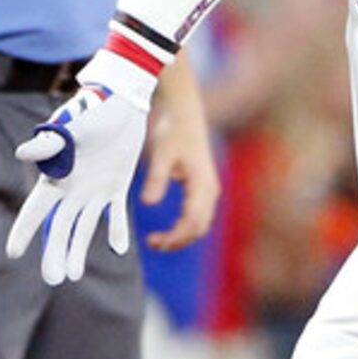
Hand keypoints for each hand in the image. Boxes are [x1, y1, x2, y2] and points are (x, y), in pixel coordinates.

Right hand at [8, 46, 154, 283]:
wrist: (123, 99)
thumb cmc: (92, 110)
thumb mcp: (71, 127)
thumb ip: (50, 143)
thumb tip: (23, 154)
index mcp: (56, 176)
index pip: (36, 209)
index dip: (24, 230)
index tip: (12, 253)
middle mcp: (72, 187)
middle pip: (60, 227)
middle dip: (55, 252)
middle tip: (53, 280)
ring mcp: (94, 188)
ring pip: (83, 226)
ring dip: (76, 250)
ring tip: (71, 276)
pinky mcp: (116, 185)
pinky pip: (115, 213)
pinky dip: (116, 230)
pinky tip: (118, 249)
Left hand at [141, 99, 219, 250]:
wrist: (184, 113)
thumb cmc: (173, 131)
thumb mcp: (161, 154)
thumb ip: (156, 178)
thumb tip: (148, 203)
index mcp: (202, 183)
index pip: (193, 220)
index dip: (175, 236)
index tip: (155, 242)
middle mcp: (210, 189)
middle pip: (200, 227)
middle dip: (179, 241)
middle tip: (154, 245)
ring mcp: (208, 189)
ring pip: (201, 223)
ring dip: (182, 236)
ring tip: (159, 241)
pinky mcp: (203, 187)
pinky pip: (198, 215)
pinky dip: (185, 227)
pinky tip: (169, 229)